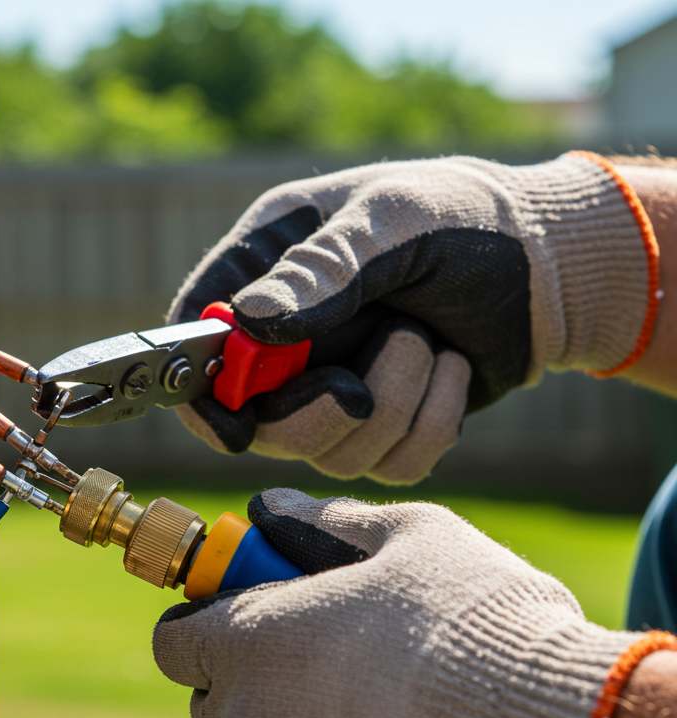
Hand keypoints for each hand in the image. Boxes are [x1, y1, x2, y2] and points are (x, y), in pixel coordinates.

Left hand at [153, 489, 658, 717]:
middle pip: (217, 709)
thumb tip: (271, 507)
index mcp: (249, 641)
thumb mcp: (411, 537)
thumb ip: (327, 521)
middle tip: (332, 678)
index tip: (241, 625)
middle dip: (256, 692)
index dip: (203, 630)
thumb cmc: (471, 626)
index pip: (175, 642)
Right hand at [169, 153, 656, 482]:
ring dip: (395, 405)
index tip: (236, 427)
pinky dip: (431, 426)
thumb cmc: (466, 220)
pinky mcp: (383, 426)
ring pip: (326, 453)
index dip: (202, 395)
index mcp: (266, 270)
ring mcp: (333, 386)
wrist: (550, 266)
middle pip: (255, 422)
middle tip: (371, 375)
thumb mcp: (394, 221)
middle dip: (319, 412)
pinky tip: (453, 374)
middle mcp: (289, 338)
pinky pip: (386, 467)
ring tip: (431, 344)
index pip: (196, 344)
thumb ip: (323, 269)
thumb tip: (249, 323)